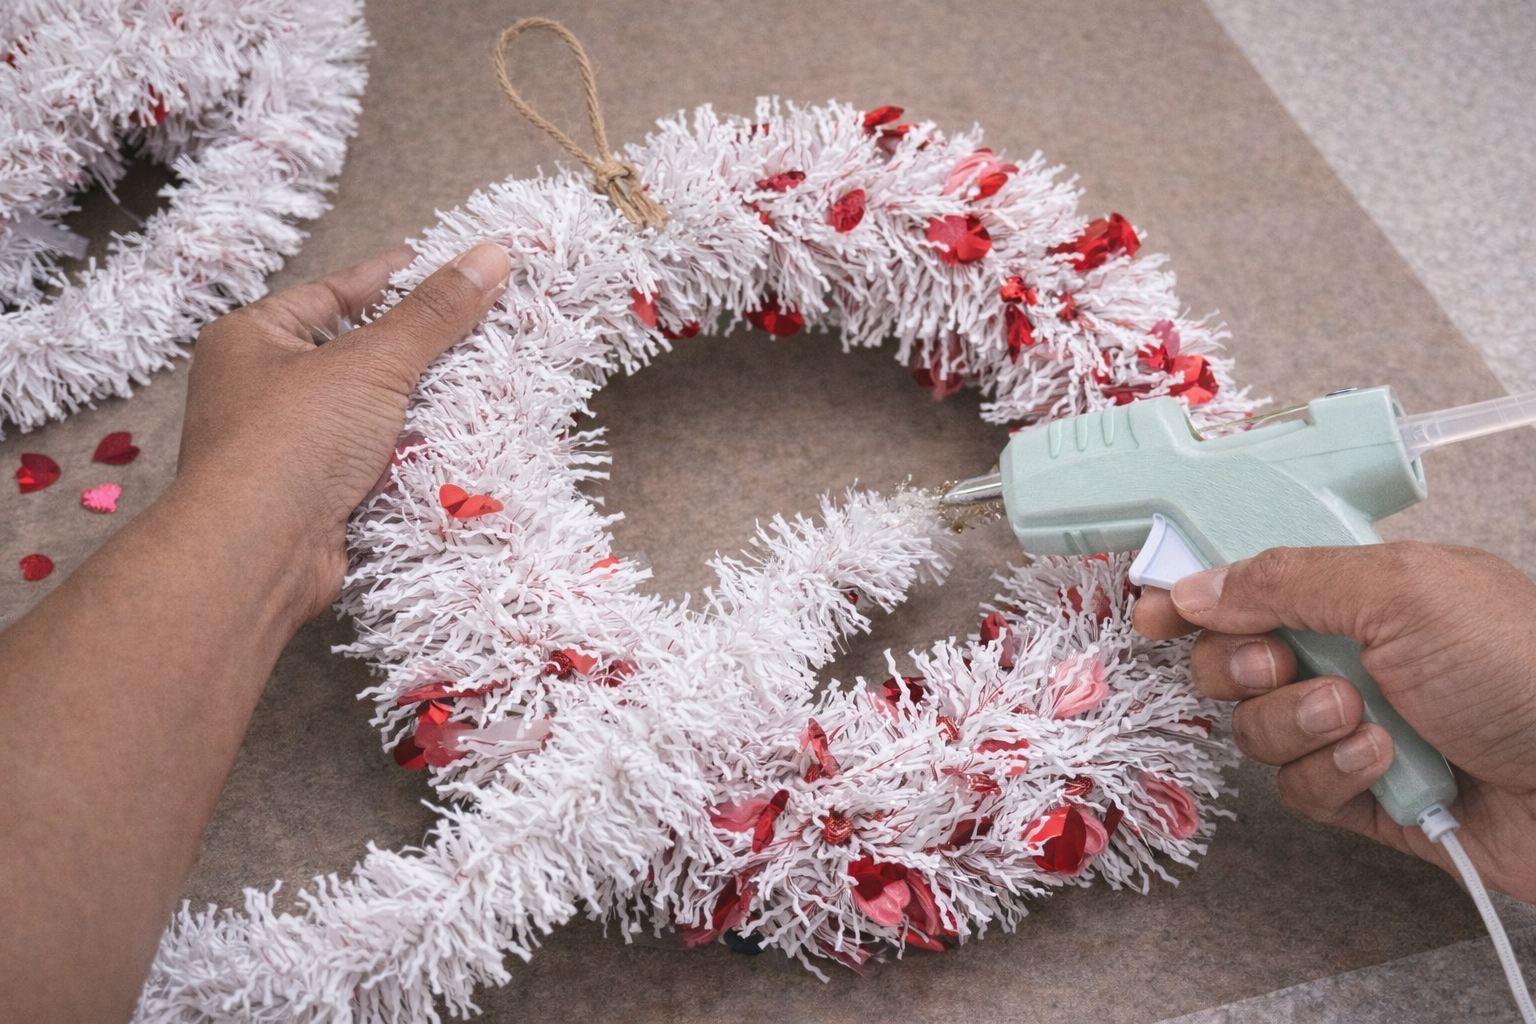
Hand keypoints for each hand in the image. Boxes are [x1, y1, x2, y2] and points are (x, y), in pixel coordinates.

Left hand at [177, 241, 510, 622]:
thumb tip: (490, 257)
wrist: (258, 552)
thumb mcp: (372, 363)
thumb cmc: (292, 442)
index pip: (332, 293)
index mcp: (251, 339)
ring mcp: (283, 444)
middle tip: (468, 322)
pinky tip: (446, 442)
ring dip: (412, 403)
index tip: (430, 263)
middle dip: (409, 345)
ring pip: (362, 410)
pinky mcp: (309, 494)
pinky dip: (404, 451)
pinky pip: (367, 458)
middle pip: (350, 353)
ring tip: (472, 379)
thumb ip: (434, 313)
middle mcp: (258, 388)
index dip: (387, 278)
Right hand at [1132, 542, 1535, 900]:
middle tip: (1281, 662)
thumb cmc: (1518, 665)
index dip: (1193, 595)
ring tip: (1360, 717)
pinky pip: (1296, 786)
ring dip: (1296, 721)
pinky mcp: (1360, 794)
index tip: (1151, 612)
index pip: (1248, 583)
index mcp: (1357, 589)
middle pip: (1230, 657)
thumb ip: (1284, 579)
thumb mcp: (1399, 589)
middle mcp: (1347, 654)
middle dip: (1240, 663)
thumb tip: (1193, 586)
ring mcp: (1351, 726)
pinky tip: (1386, 761)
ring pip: (1255, 728)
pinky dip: (1333, 772)